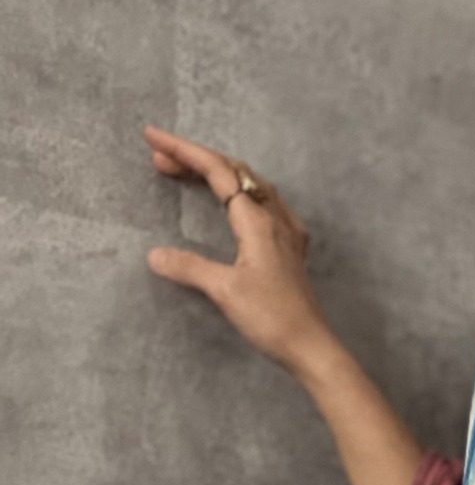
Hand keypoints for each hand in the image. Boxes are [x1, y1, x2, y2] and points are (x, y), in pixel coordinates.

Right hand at [144, 126, 328, 375]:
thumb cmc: (272, 319)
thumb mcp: (225, 291)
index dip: (183, 150)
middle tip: (160, 159)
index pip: (216, 170)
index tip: (152, 137)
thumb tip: (155, 254)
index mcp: (257, 221)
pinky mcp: (291, 250)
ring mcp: (286, 232)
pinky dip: (241, 192)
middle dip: (194, 159)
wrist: (311, 347)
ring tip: (187, 173)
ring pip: (250, 185)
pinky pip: (265, 204)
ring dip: (218, 173)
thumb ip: (189, 268)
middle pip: (233, 172)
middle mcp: (274, 218)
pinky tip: (237, 202)